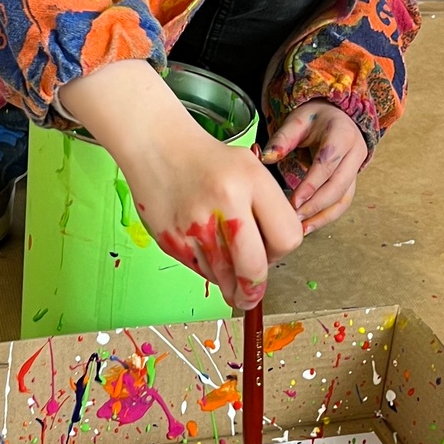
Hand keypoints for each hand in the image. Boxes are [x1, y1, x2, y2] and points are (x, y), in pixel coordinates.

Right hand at [58, 62, 302, 308]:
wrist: (156, 147)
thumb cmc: (209, 162)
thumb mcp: (251, 171)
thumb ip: (268, 212)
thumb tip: (269, 263)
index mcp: (252, 181)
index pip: (287, 238)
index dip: (281, 251)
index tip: (273, 252)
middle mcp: (226, 203)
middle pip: (254, 269)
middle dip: (254, 289)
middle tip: (251, 296)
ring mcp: (196, 225)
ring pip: (226, 277)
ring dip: (229, 281)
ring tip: (225, 267)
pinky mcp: (173, 241)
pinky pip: (201, 272)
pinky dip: (207, 269)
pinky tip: (202, 247)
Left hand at [264, 102, 366, 233]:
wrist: (336, 116)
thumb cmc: (314, 118)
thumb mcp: (297, 121)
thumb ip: (282, 139)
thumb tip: (265, 157)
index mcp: (342, 134)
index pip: (327, 163)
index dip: (311, 184)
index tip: (294, 201)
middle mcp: (355, 153)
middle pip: (339, 185)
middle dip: (316, 204)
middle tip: (294, 217)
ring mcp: (356, 169)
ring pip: (343, 198)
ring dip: (323, 216)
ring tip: (301, 229)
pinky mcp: (352, 182)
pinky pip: (342, 203)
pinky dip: (326, 217)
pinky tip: (309, 227)